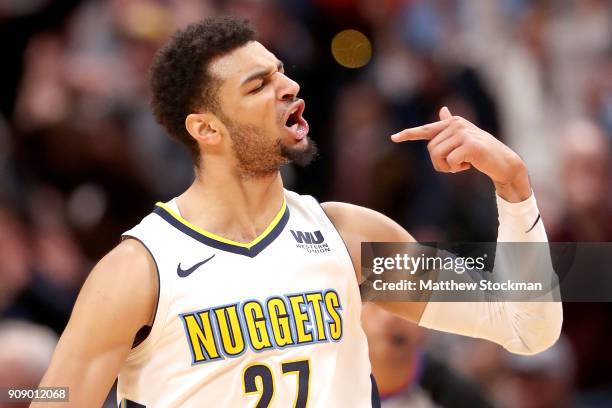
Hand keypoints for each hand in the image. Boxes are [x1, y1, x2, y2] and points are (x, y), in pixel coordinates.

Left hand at [391, 107, 530, 201]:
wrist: (503, 162)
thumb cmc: (481, 152)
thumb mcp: (464, 138)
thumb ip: (451, 126)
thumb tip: (443, 110)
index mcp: (452, 123)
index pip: (426, 129)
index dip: (409, 134)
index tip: (394, 138)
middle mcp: (456, 124)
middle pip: (431, 149)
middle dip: (440, 163)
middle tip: (456, 165)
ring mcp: (463, 133)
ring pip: (437, 156)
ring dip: (447, 167)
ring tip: (462, 164)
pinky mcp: (469, 144)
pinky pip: (450, 162)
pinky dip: (456, 169)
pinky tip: (469, 165)